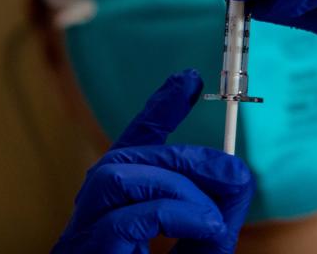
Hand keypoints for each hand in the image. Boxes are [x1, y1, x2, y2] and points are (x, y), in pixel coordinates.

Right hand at [53, 70, 253, 252]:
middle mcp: (85, 225)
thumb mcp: (200, 247)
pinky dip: (171, 213)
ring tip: (214, 216)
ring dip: (176, 186)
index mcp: (110, 219)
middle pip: (124, 158)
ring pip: (115, 177)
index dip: (157, 110)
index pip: (128, 153)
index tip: (189, 79)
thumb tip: (237, 175)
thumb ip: (214, 212)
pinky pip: (122, 219)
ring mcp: (79, 242)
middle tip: (234, 173)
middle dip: (185, 156)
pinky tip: (204, 225)